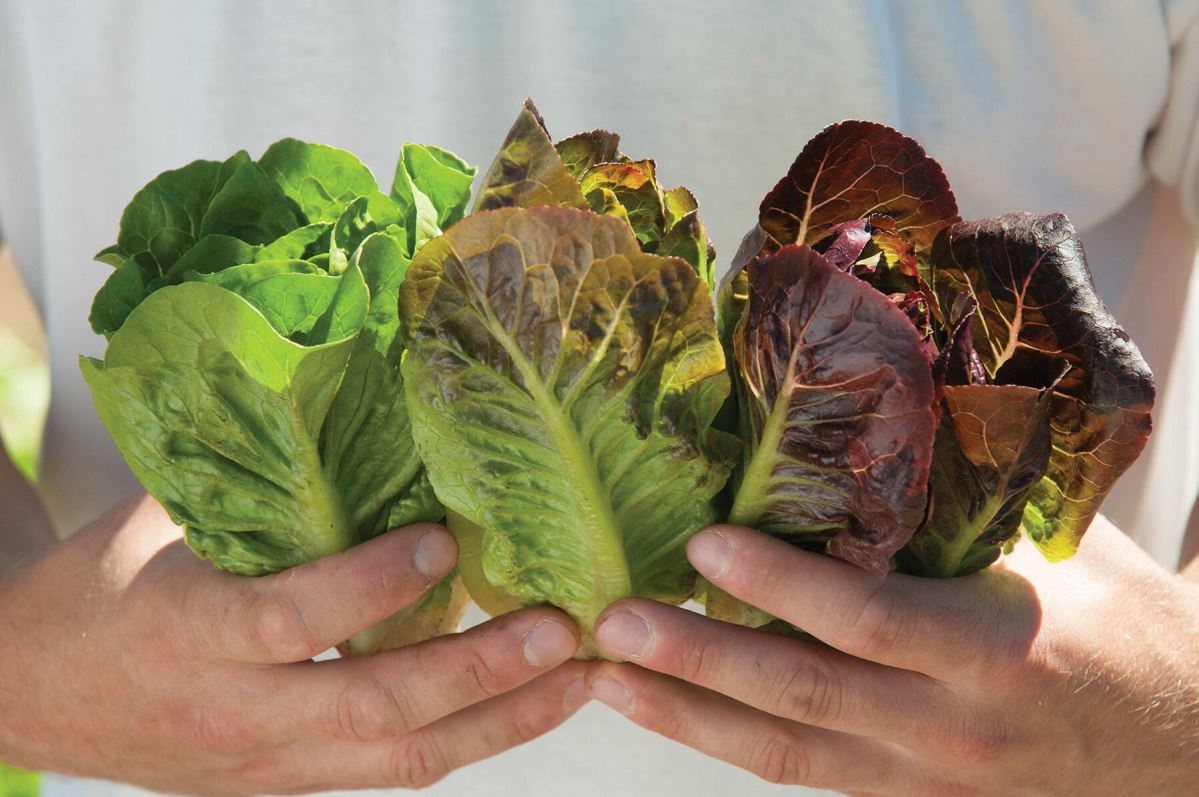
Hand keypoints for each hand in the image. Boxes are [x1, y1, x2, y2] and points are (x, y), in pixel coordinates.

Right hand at [0, 494, 585, 794]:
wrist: (26, 692)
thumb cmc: (96, 588)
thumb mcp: (153, 521)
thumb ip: (246, 485)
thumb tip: (343, 406)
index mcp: (185, 632)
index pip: (291, 619)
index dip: (372, 586)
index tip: (445, 544)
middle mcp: (232, 713)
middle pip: (371, 708)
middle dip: (479, 672)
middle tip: (563, 627)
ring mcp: (261, 765)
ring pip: (397, 761)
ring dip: (500, 722)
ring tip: (580, 677)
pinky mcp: (282, 788)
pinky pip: (387, 773)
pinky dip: (464, 740)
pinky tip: (525, 705)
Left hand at [587, 517, 1198, 795]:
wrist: (1181, 740)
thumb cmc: (1119, 625)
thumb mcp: (1057, 546)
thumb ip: (962, 498)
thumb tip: (877, 411)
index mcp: (993, 647)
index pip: (869, 618)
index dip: (781, 585)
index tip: (703, 545)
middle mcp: (949, 723)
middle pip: (803, 696)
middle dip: (698, 662)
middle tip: (611, 623)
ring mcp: (923, 775)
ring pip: (787, 754)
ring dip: (689, 716)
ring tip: (609, 678)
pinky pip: (807, 774)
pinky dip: (731, 742)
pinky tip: (673, 711)